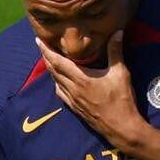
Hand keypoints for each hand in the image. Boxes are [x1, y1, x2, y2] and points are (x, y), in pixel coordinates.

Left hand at [35, 30, 146, 148]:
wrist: (120, 127)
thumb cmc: (121, 100)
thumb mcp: (120, 73)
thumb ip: (115, 51)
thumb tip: (117, 32)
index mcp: (81, 79)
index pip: (58, 62)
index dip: (46, 50)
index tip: (38, 40)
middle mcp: (72, 89)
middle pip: (53, 71)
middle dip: (46, 57)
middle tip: (42, 46)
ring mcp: (73, 100)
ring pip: (55, 82)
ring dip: (51, 70)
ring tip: (49, 60)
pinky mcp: (75, 108)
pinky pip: (61, 93)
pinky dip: (57, 83)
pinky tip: (59, 81)